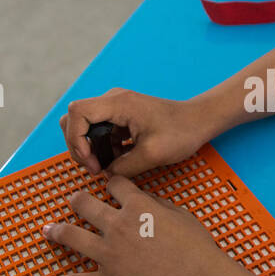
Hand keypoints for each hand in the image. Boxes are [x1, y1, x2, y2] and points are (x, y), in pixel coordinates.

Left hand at [36, 174, 236, 275]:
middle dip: (77, 200)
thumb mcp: (181, 215)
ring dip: (56, 232)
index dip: (111, 184)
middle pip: (84, 203)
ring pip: (71, 235)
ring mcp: (108, 253)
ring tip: (48, 232)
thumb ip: (157, 205)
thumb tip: (143, 201)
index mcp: (137, 206)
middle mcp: (117, 225)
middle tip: (74, 202)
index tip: (109, 187)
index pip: (114, 185)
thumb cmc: (197, 249)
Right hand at [59, 88, 216, 177]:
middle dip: (78, 146)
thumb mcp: (151, 155)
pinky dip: (103, 147)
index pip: (77, 113)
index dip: (76, 139)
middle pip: (75, 119)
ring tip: (105, 167)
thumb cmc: (181, 132)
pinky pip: (100, 131)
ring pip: (85, 126)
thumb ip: (123, 167)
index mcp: (118, 103)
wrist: (199, 121)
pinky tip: (118, 160)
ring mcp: (116, 107)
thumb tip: (106, 175)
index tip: (91, 160)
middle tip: (95, 167)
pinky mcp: (121, 116)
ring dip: (90, 148)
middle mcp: (113, 100)